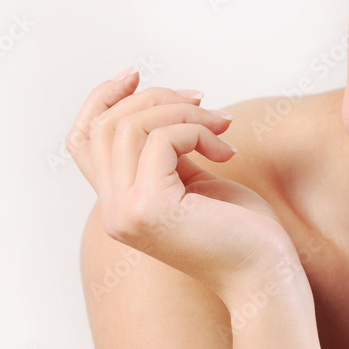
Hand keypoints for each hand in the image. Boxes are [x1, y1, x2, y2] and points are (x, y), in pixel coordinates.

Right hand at [67, 68, 302, 303]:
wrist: (264, 275)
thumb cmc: (241, 228)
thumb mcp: (195, 178)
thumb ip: (167, 150)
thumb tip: (164, 102)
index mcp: (119, 202)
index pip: (83, 139)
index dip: (102, 99)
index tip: (135, 73)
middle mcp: (113, 211)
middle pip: (108, 124)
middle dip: (159, 98)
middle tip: (204, 103)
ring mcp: (126, 212)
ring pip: (131, 126)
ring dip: (183, 112)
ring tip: (221, 127)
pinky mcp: (149, 209)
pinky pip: (162, 139)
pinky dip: (196, 131)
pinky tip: (226, 151)